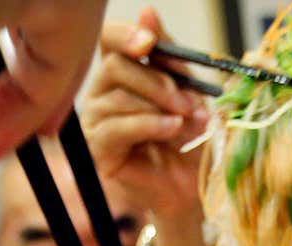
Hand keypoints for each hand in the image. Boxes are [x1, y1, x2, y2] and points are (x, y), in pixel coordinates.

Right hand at [85, 8, 210, 218]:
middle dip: (156, 81)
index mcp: (123, 70)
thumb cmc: (191, 135)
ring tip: (187, 121)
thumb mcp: (187, 88)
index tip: (149, 42)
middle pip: (115, 66)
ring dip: (159, 108)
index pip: (110, 39)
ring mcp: (97, 120)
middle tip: (186, 100)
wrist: (195, 183)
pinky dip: (149, 125)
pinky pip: (117, 128)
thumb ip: (169, 55)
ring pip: (118, 98)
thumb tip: (148, 12)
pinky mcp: (99, 149)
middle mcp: (103, 91)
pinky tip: (171, 130)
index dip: (126, 35)